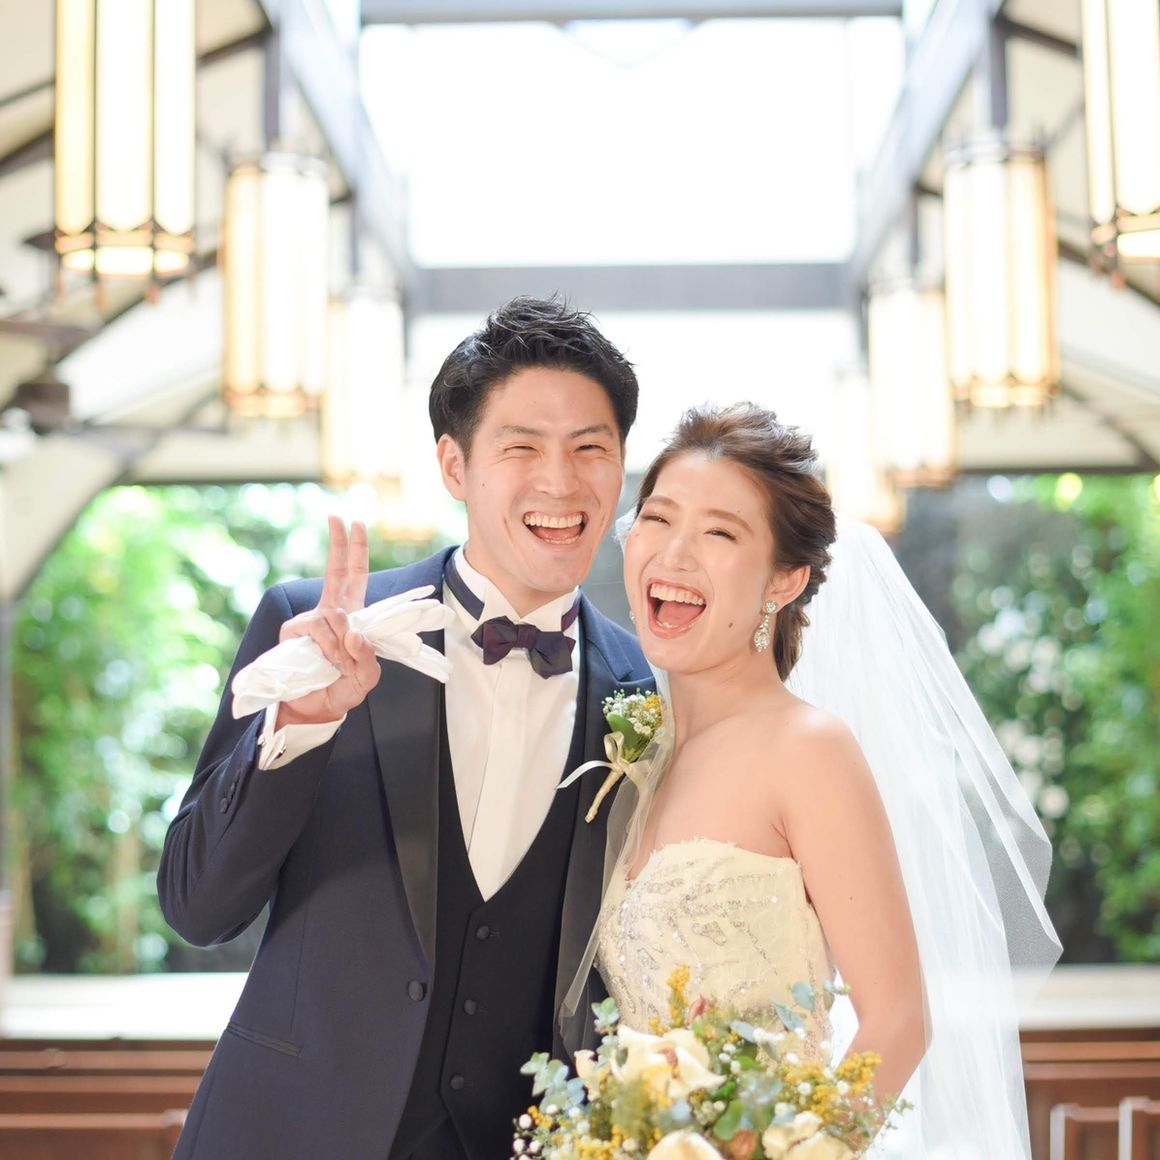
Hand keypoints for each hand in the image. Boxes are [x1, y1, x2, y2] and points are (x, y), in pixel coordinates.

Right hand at [275, 516, 381, 726]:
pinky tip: (328, 663)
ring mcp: (311, 620)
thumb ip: (367, 656)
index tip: (355, 522)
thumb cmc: (341, 689)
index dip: (357, 551)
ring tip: (341, 665)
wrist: (314, 710)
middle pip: (336, 571)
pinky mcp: (294, 631)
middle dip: (339, 544)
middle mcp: (329, 613)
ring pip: (335, 615)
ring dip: (344, 644)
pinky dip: (330, 649)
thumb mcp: (367, 676)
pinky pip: (320, 631)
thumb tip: (353, 632)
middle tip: (337, 516)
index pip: (354, 576)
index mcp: (350, 616)